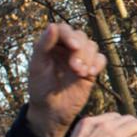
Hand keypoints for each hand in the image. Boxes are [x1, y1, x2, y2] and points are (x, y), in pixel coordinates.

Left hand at [25, 22, 106, 136]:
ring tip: (80, 73)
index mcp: (51, 43)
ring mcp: (80, 58)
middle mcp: (66, 48)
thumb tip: (52, 26)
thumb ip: (43, 45)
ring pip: (92, 46)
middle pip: (80, 36)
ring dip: (88, 58)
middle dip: (80, 50)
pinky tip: (90, 74)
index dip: (69, 35)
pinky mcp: (90, 69)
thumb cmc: (40, 87)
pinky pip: (100, 59)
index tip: (73, 47)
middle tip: (75, 67)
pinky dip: (97, 64)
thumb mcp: (37, 65)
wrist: (51, 110)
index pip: (63, 29)